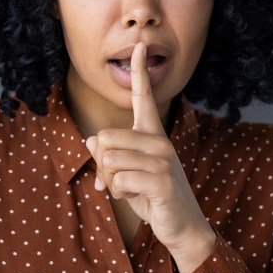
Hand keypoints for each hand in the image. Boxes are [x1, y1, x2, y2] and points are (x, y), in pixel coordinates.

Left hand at [86, 42, 215, 272]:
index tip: (140, 46)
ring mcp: (163, 160)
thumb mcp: (124, 173)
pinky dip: (120, 194)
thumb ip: (108, 155)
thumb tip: (91, 141)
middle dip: (102, 165)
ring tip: (130, 189)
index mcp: (151, 133)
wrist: (181, 226)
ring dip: (111, 182)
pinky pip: (120, 180)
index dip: (140, 71)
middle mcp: (159, 140)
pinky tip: (138, 198)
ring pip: (109, 161)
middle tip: (119, 180)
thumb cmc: (150, 195)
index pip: (143, 97)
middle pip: (105, 137)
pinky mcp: (162, 181)